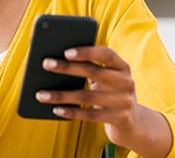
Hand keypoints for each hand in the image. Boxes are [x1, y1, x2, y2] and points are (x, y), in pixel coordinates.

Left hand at [35, 46, 171, 156]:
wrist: (133, 123)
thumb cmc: (110, 94)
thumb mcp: (106, 79)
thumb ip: (90, 68)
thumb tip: (56, 62)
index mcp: (122, 66)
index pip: (105, 53)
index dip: (86, 51)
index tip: (66, 52)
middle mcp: (126, 82)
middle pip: (93, 72)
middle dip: (66, 67)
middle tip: (45, 64)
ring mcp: (124, 101)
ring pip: (87, 96)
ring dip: (61, 95)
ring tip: (41, 94)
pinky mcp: (120, 119)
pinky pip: (91, 115)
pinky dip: (71, 112)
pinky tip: (56, 110)